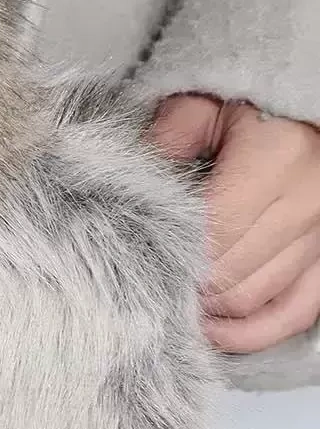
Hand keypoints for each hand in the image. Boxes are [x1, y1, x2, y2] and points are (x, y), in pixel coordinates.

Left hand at [151, 95, 319, 351]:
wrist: (312, 97)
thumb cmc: (253, 101)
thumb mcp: (204, 103)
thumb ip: (167, 138)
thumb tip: (127, 184)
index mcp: (275, 161)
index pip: (212, 233)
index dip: (172, 257)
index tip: (136, 262)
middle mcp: (306, 205)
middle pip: (231, 274)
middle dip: (186, 287)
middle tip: (145, 286)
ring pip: (257, 299)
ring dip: (213, 311)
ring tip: (174, 305)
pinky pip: (295, 311)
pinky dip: (255, 330)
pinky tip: (218, 331)